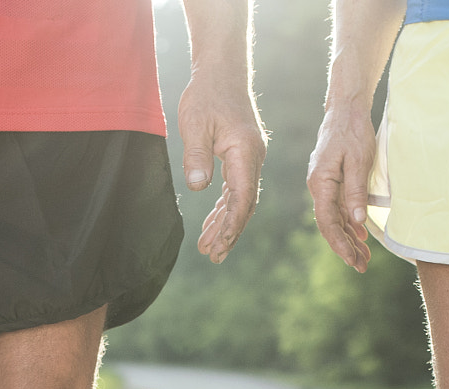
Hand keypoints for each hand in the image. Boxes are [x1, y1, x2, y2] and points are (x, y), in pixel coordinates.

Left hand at [178, 75, 265, 263]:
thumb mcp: (195, 124)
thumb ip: (196, 156)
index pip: (243, 197)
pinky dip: (223, 208)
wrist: (221, 71)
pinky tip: (212, 224)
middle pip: (244, 204)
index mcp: (246, 152)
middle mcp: (253, 158)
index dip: (232, 225)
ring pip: (239, 199)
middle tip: (213, 257)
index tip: (220, 245)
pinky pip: (234, 188)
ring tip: (208, 248)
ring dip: (224, 224)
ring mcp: (248, 158)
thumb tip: (200, 188)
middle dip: (229, 232)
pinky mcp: (240, 156)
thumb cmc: (206, 94)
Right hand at [307, 106, 376, 271]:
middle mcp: (318, 187)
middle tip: (361, 266)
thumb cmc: (353, 130)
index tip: (352, 260)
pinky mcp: (333, 182)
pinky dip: (350, 224)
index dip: (339, 243)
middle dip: (345, 247)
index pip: (327, 221)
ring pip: (336, 219)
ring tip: (364, 258)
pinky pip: (340, 208)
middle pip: (330, 225)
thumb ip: (356, 191)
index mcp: (320, 182)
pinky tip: (360, 236)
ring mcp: (325, 185)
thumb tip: (357, 220)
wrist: (346, 109)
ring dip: (349, 239)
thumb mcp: (359, 160)